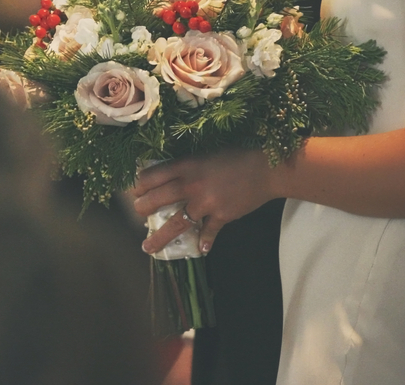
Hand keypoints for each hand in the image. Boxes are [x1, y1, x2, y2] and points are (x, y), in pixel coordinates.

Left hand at [132, 149, 276, 254]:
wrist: (267, 169)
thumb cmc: (237, 156)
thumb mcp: (207, 154)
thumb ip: (189, 166)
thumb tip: (170, 177)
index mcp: (187, 165)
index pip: (153, 175)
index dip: (140, 184)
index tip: (136, 190)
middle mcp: (192, 185)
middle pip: (158, 199)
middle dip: (142, 208)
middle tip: (137, 213)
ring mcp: (206, 203)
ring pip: (175, 224)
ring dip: (159, 237)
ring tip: (147, 247)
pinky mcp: (221, 216)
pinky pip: (208, 233)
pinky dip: (204, 243)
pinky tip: (201, 251)